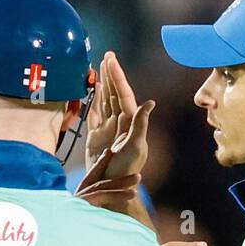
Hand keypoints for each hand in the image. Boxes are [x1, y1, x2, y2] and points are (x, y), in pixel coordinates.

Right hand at [77, 51, 153, 203]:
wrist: (112, 190)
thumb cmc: (126, 172)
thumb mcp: (135, 148)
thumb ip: (141, 125)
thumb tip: (150, 103)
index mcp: (129, 122)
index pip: (123, 94)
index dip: (117, 76)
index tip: (111, 59)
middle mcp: (119, 123)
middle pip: (115, 93)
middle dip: (111, 74)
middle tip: (107, 55)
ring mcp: (107, 129)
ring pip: (105, 100)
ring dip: (103, 84)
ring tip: (100, 66)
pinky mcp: (96, 137)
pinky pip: (94, 113)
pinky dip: (94, 100)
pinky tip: (94, 89)